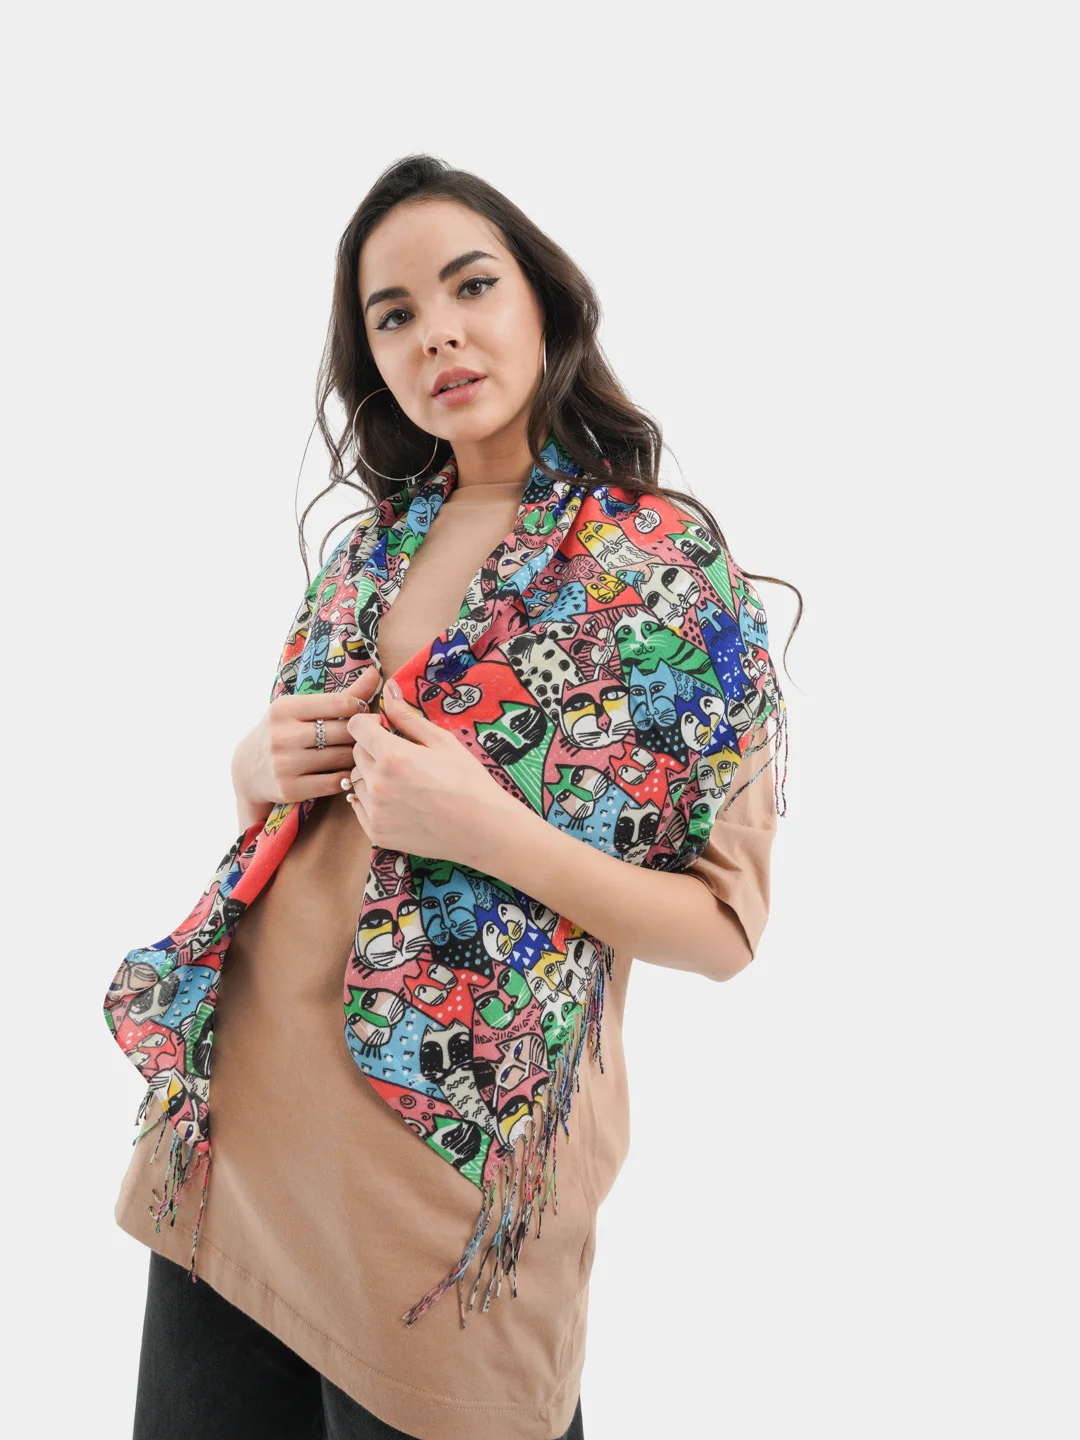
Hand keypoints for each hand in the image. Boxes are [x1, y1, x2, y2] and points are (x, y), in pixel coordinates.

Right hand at [232, 668, 383, 819]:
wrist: (248, 769)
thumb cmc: (285, 731)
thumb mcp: (303, 709)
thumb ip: (342, 695)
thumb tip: (374, 672)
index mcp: (285, 708)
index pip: (340, 703)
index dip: (360, 708)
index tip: (364, 714)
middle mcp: (282, 735)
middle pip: (344, 731)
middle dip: (361, 734)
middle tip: (370, 736)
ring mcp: (284, 764)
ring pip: (342, 757)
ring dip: (357, 756)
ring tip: (361, 753)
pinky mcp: (289, 789)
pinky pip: (335, 782)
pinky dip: (347, 777)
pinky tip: (347, 770)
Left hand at [342, 675, 521, 864]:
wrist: (483, 829)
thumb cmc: (468, 782)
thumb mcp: (442, 742)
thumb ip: (408, 717)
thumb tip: (388, 690)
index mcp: (393, 756)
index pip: (357, 727)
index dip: (369, 723)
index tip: (384, 728)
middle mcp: (378, 783)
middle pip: (356, 753)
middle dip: (372, 748)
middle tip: (400, 756)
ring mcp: (375, 811)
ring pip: (356, 781)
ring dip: (371, 775)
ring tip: (402, 781)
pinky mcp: (377, 832)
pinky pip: (359, 807)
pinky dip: (371, 800)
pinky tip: (397, 801)